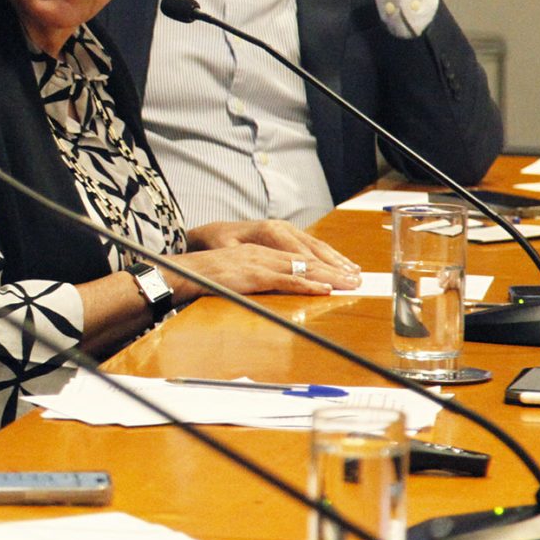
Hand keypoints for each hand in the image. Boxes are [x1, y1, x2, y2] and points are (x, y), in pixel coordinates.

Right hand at [166, 230, 360, 302]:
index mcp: (260, 250)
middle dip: (334, 268)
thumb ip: (254, 275)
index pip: (298, 254)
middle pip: (306, 259)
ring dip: (329, 276)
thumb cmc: (204, 274)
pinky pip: (286, 280)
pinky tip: (323, 289)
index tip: (343, 271)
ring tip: (350, 283)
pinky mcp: (254, 276)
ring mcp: (260, 263)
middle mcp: (264, 252)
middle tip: (357, 278)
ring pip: (302, 268)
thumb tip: (273, 285)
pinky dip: (307, 284)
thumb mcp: (234, 270)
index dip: (323, 262)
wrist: (182, 271)